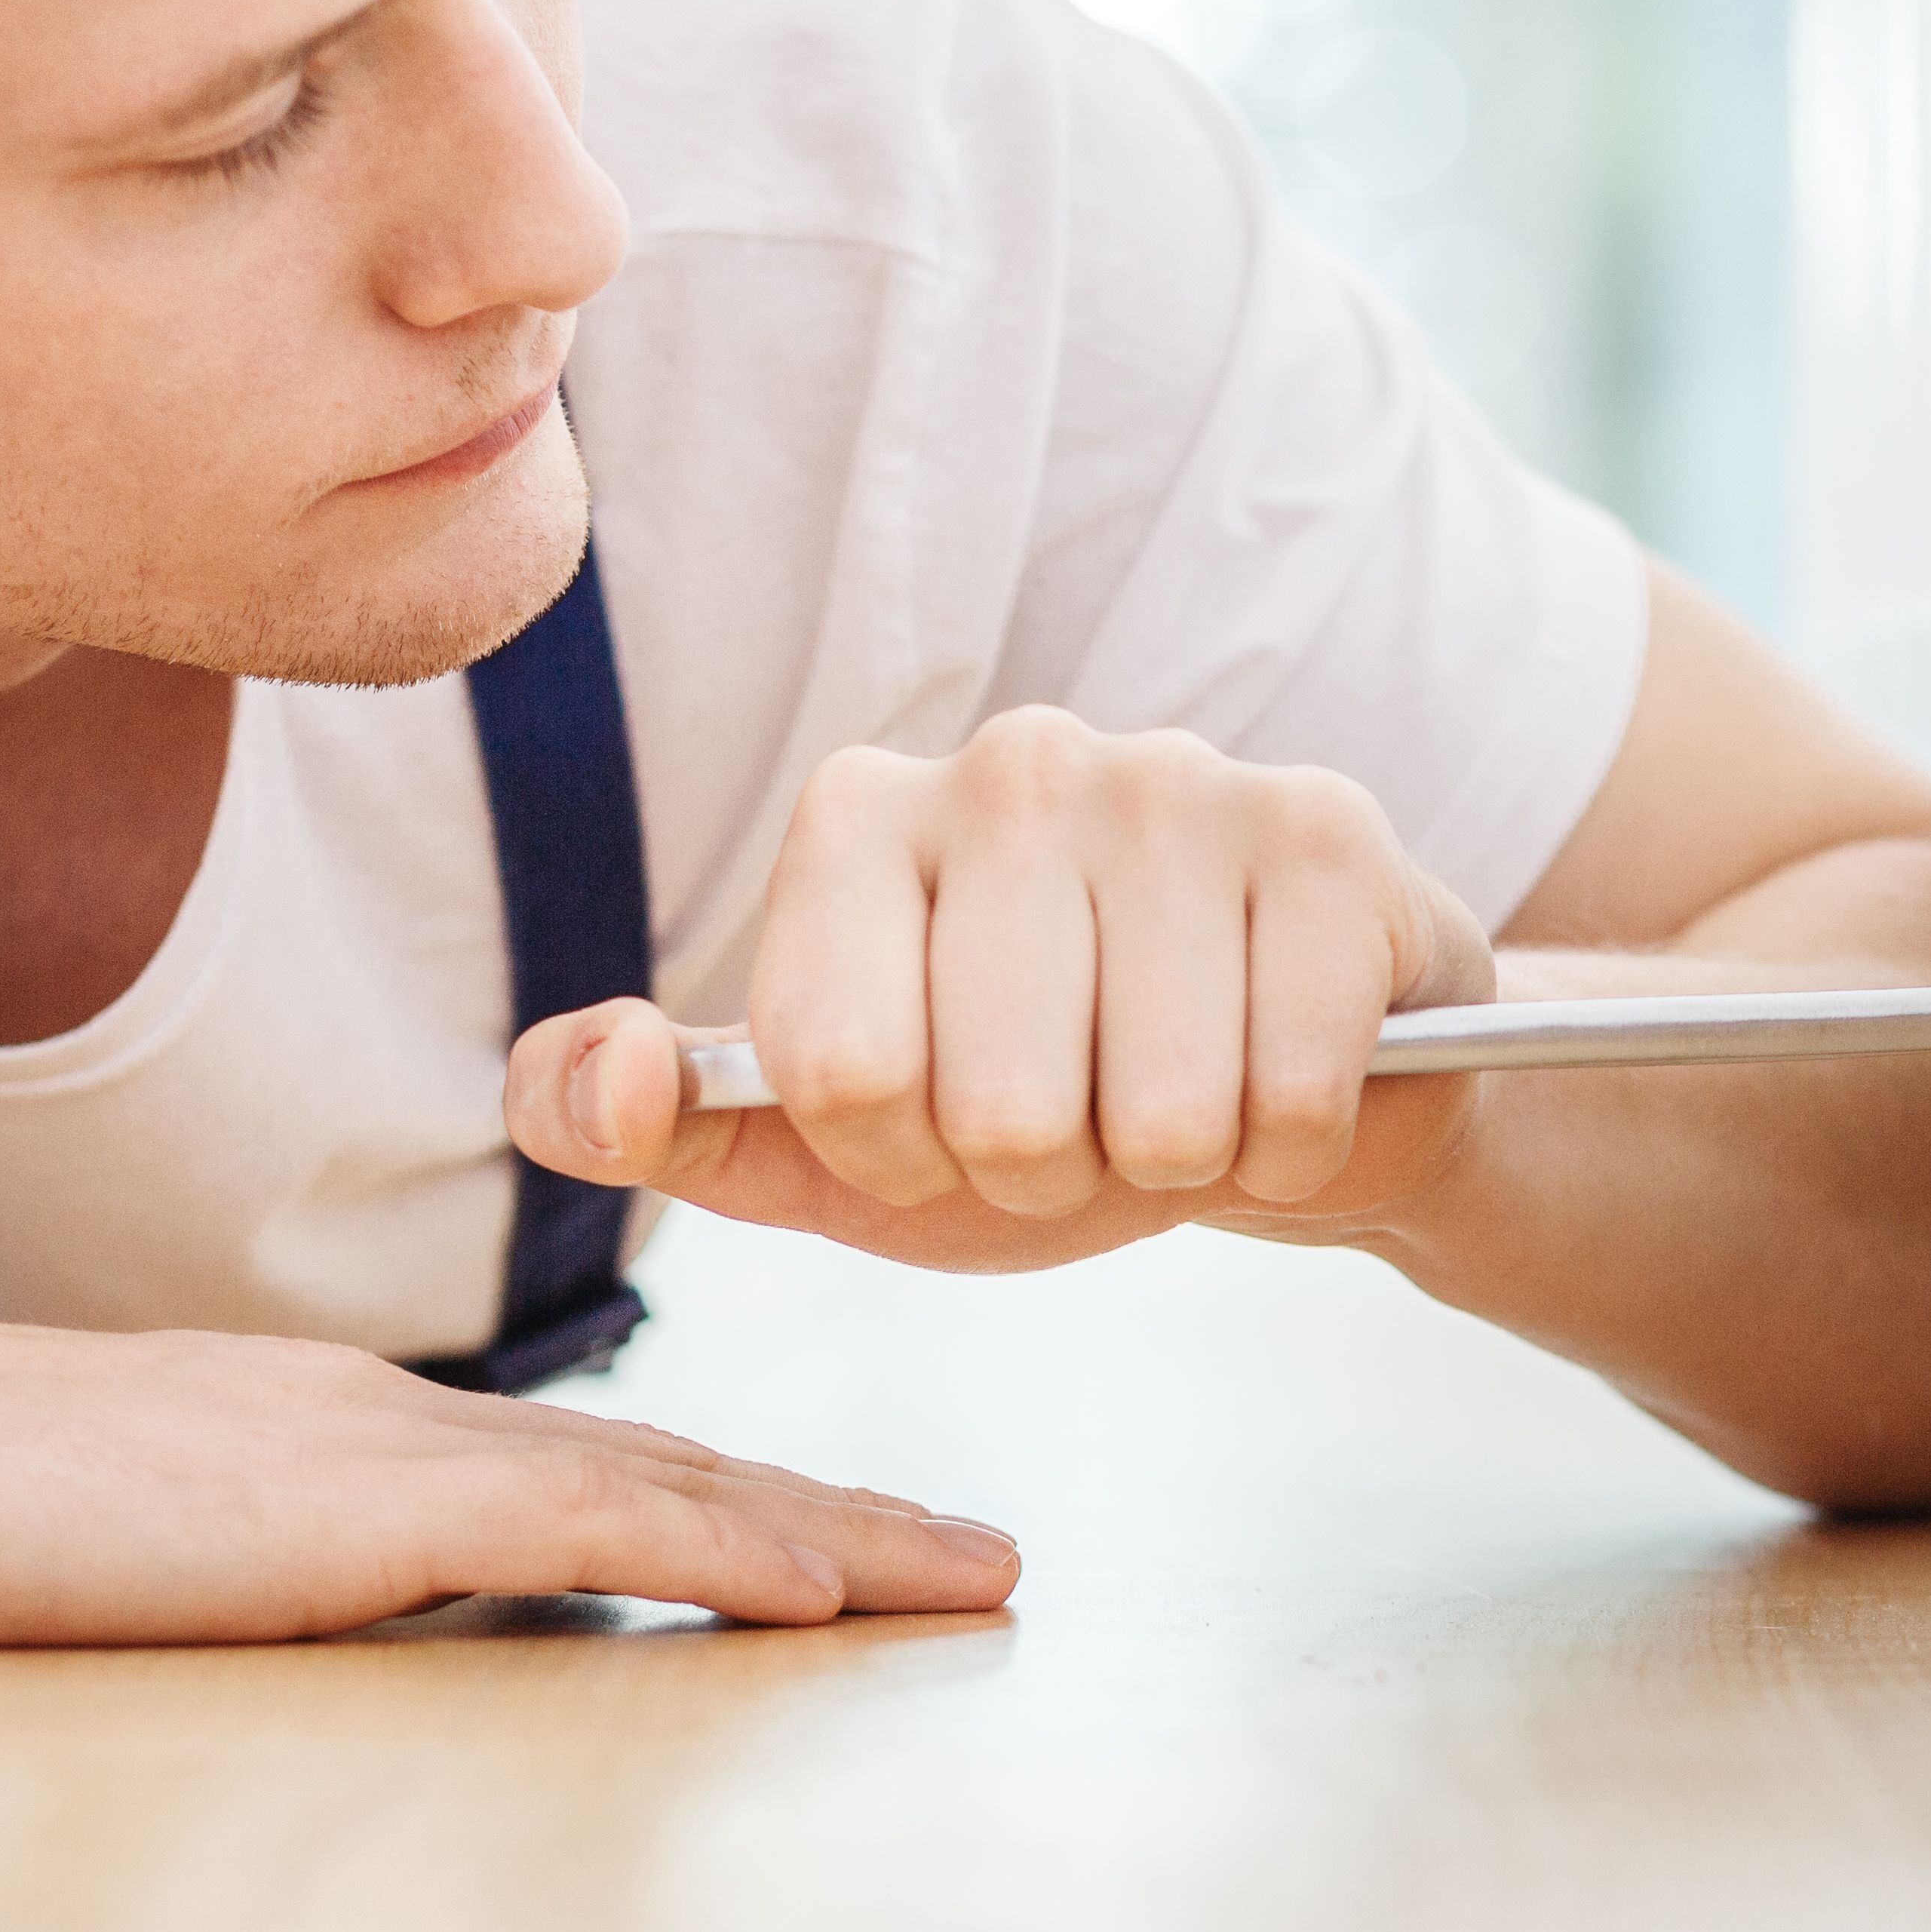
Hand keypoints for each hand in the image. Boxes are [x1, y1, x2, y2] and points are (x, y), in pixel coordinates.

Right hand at [0, 1299, 1019, 1641]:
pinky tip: (826, 1590)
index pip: (577, 1466)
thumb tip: (277, 1619)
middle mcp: (378, 1413)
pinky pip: (579, 1527)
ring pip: (664, 1486)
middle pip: (667, 1464)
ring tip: (968, 1576)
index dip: (731, 1502)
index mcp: (326, 1423)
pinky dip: (719, 1551)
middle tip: (978, 1557)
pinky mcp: (340, 1507)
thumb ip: (219, 1564)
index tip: (847, 1545)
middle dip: (837, 1514)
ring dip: (834, 1534)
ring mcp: (366, 1448)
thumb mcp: (105, 1536)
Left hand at [507, 709, 1496, 1269]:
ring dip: (1172, 1160)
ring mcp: (1177, 780)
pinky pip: (1290, 1093)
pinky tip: (1279, 1079)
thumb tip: (605, 1070)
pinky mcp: (1325, 836)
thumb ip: (641, 1121)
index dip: (900, 1154)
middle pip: (999, 1107)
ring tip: (1176, 1096)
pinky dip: (1289, 1141)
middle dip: (1043, 1172)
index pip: (838, 1072)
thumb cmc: (1030, 1109)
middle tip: (1079, 1117)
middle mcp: (1010, 759)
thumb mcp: (812, 1144)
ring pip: (1158, 1111)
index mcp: (857, 815)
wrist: (1265, 1088)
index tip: (939, 1123)